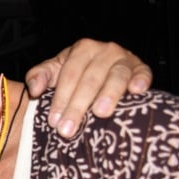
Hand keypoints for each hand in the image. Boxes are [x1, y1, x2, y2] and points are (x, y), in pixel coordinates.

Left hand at [25, 39, 152, 137]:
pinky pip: (143, 73)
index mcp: (81, 49)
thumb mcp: (55, 71)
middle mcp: (105, 50)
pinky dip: (140, 80)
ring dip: (108, 95)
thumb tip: (35, 89)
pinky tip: (136, 92)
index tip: (53, 121)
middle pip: (90, 79)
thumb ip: (39, 76)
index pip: (69, 75)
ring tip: (100, 114)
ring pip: (116, 76)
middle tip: (68, 129)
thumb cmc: (75, 73)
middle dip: (78, 105)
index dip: (60, 98)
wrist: (104, 67)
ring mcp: (125, 59)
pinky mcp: (141, 68)